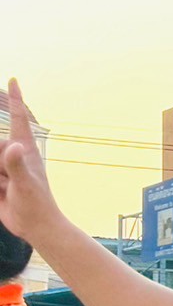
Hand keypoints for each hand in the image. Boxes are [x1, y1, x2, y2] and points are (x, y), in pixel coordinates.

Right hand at [0, 80, 63, 239]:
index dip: (16, 100)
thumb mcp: (26, 184)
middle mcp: (14, 155)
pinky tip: (3, 191)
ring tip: (5, 189)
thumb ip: (17, 165)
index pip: (19, 119)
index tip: (14, 79)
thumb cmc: (36, 205)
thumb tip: (14, 146)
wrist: (35, 227)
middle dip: (0, 166)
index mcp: (24, 150)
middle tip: (7, 183)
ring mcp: (4, 168)